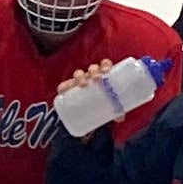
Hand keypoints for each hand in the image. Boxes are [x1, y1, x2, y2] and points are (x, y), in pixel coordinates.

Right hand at [52, 52, 166, 139]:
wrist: (86, 112)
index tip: (107, 71)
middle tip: (97, 79)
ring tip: (83, 84)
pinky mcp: (69, 89)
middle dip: (94, 71)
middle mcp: (90, 76)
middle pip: (92, 69)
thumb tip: (120, 117)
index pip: (104, 65)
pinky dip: (63, 87)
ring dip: (80, 76)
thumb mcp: (109, 106)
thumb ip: (116, 111)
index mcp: (102, 75)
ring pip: (78, 74)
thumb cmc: (100, 103)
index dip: (105, 65)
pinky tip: (62, 89)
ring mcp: (79, 81)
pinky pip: (64, 86)